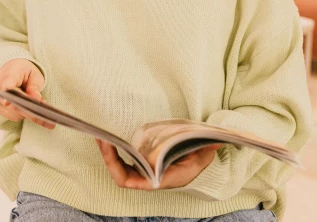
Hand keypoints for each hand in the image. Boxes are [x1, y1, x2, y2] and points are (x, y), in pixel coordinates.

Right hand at [0, 59, 54, 128]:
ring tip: (35, 105)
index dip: (10, 98)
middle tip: (47, 117)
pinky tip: (25, 106)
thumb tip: (36, 99)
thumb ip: (34, 87)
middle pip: (12, 105)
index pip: (7, 88)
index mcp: (8, 74)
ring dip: (26, 112)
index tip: (15, 104)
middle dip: (30, 111)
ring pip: (12, 113)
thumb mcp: (34, 74)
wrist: (13, 67)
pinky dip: (20, 114)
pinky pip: (9, 115)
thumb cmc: (24, 70)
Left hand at [96, 140, 220, 189]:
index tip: (114, 150)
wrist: (197, 169)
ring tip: (100, 135)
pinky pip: (123, 159)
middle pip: (119, 174)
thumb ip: (206, 149)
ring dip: (108, 152)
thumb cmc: (197, 164)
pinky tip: (108, 138)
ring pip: (118, 166)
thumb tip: (217, 142)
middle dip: (108, 158)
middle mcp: (146, 177)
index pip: (131, 181)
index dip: (119, 169)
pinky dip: (115, 150)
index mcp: (157, 179)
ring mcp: (142, 170)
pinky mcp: (141, 162)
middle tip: (101, 138)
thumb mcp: (202, 157)